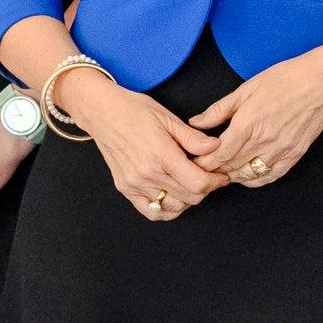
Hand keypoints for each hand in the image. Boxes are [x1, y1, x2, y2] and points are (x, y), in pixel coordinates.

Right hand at [64, 69, 214, 220]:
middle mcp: (147, 173)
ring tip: (189, 183)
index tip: (221, 175)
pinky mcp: (125, 188)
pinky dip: (166, 209)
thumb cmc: (134, 110)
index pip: (198, 183)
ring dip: (187, 199)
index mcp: (161, 154)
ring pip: (173, 207)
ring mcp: (134, 183)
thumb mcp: (167, 117)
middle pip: (190, 197)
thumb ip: (193, 137)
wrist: (101, 111)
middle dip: (205, 188)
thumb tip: (216, 147)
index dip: (216, 181)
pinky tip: (173, 196)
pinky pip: (151, 212)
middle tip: (208, 176)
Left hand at [182, 49, 322, 192]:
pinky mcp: (294, 155)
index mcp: (249, 123)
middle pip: (231, 168)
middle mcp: (264, 141)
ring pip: (249, 176)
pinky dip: (255, 179)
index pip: (218, 155)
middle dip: (214, 171)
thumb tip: (196, 122)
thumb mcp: (245, 89)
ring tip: (223, 170)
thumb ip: (219, 110)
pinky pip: (270, 177)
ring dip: (233, 176)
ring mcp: (281, 150)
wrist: (322, 82)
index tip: (194, 162)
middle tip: (203, 168)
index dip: (203, 163)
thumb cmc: (285, 79)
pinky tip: (246, 173)